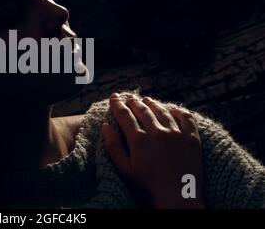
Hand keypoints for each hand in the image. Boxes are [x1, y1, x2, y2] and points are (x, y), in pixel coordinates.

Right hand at [102, 93, 203, 208]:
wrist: (178, 201)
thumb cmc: (148, 189)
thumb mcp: (125, 170)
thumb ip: (113, 147)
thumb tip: (105, 126)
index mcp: (139, 140)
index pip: (125, 115)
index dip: (117, 104)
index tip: (113, 97)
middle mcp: (158, 133)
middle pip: (143, 110)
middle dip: (133, 102)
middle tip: (128, 97)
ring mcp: (176, 135)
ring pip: (162, 111)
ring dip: (152, 104)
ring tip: (146, 100)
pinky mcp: (192, 140)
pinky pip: (186, 118)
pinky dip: (178, 111)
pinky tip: (173, 109)